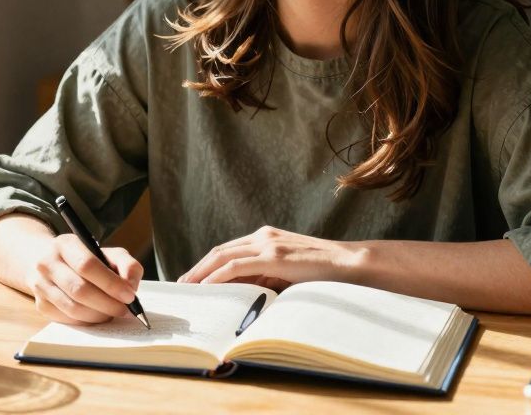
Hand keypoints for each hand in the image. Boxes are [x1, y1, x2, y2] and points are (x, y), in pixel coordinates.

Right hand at [25, 234, 142, 325]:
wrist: (52, 264)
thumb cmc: (86, 260)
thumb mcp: (108, 253)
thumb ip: (126, 265)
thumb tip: (131, 286)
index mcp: (65, 244)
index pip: (87, 265)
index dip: (111, 283)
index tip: (129, 295)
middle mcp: (47, 264)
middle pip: (79, 290)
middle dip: (107, 303)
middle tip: (125, 310)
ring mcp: (40, 286)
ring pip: (73, 308)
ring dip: (99, 315)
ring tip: (113, 312)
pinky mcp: (41, 305)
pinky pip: (68, 319)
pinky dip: (87, 321)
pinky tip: (97, 315)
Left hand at [177, 226, 363, 289]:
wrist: (350, 265)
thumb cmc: (322, 273)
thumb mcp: (287, 274)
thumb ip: (266, 278)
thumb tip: (243, 294)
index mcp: (265, 238)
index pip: (227, 251)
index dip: (206, 265)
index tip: (192, 280)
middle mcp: (262, 236)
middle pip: (219, 251)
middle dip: (197, 268)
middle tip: (181, 285)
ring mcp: (267, 243)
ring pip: (223, 256)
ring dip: (201, 272)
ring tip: (187, 287)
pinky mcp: (273, 255)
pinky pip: (236, 265)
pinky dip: (218, 275)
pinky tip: (206, 286)